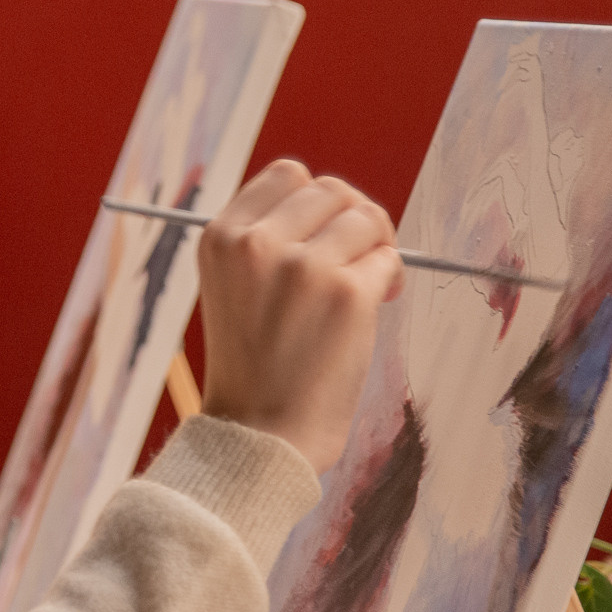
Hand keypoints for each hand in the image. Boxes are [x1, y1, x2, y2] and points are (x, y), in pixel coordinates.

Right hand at [195, 159, 403, 472]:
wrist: (258, 437)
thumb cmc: (254, 369)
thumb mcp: (234, 288)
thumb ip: (267, 242)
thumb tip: (337, 208)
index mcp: (221, 237)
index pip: (287, 175)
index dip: (317, 202)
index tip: (326, 234)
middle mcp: (257, 243)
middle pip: (332, 189)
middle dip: (354, 220)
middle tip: (360, 259)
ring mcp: (303, 266)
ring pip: (366, 218)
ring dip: (377, 248)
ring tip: (368, 287)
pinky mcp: (346, 294)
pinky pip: (388, 261)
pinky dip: (391, 281)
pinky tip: (376, 307)